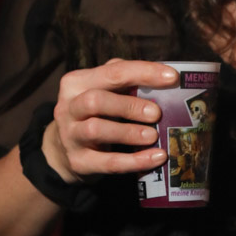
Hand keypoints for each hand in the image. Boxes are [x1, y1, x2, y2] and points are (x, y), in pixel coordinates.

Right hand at [41, 58, 178, 183]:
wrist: (64, 151)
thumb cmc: (94, 114)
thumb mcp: (104, 92)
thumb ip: (126, 81)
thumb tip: (166, 78)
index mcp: (77, 82)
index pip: (112, 72)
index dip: (144, 73)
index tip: (172, 77)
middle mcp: (68, 107)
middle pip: (95, 100)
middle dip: (129, 105)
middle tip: (157, 113)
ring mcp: (70, 135)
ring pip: (96, 130)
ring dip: (128, 133)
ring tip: (153, 136)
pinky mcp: (78, 162)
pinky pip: (107, 162)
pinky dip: (134, 161)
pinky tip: (155, 158)